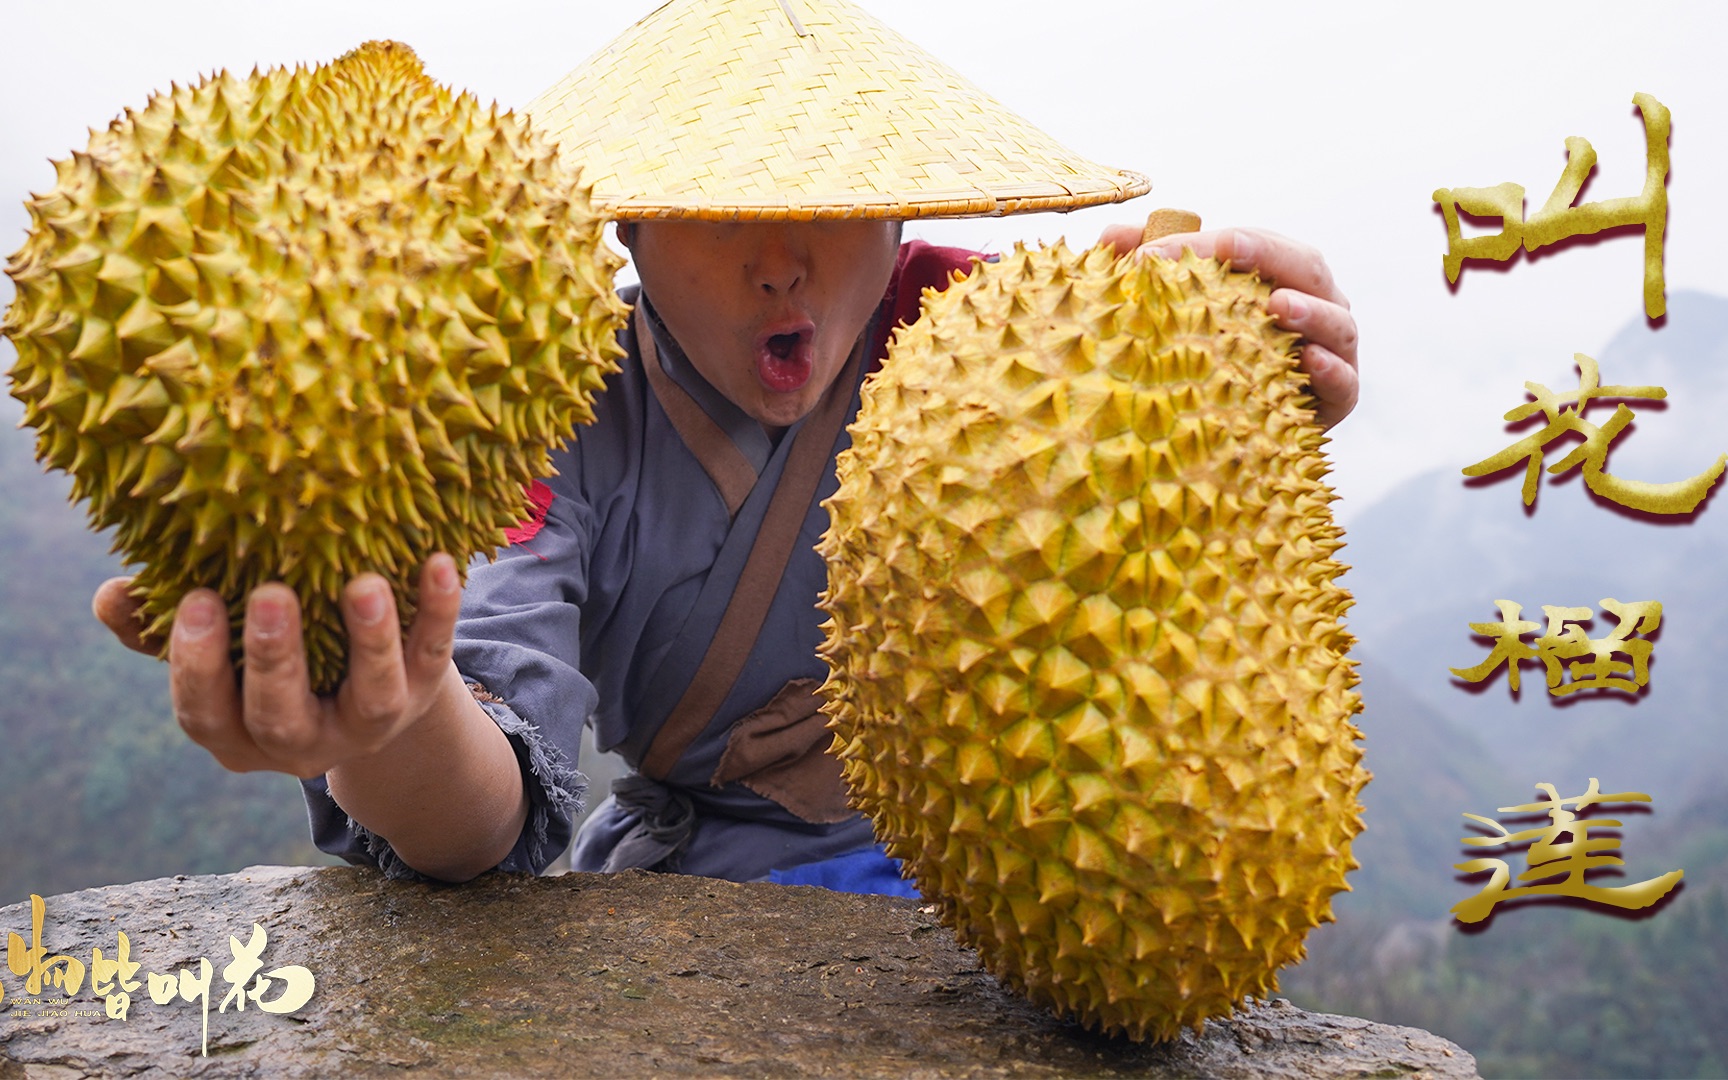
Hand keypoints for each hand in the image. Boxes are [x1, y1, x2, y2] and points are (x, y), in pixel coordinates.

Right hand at [94, 556, 463, 778]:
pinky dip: (438, 611)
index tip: (196, 599)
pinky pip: (432, 656)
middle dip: (275, 657)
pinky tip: (439, 564)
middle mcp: (301, 741)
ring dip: (368, 640)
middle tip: (270, 594)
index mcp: (237, 732)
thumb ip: (161, 626)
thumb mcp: (215, 649)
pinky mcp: (421, 692)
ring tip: (363, 584)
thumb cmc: (266, 657)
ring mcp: (367, 722)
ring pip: (369, 696)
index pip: (206, 713)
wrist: (362, 688)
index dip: (197, 664)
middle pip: (282, 714)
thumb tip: (112, 596)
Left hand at [1100, 224, 1358, 429]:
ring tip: (1281, 304)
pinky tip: (1309, 361)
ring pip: (1338, 321)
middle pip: (1306, 267)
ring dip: (1312, 310)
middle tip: (1231, 247)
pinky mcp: (1338, 399)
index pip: (1251, 246)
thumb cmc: (1203, 363)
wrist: (1236, 438)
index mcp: (1276, 278)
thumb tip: (1113, 235)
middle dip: (1269, 254)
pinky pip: (1345, 382)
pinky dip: (1332, 369)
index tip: (1158, 252)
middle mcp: (1311, 306)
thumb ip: (1147, 269)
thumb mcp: (1172, 315)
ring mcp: (1331, 350)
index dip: (1209, 242)